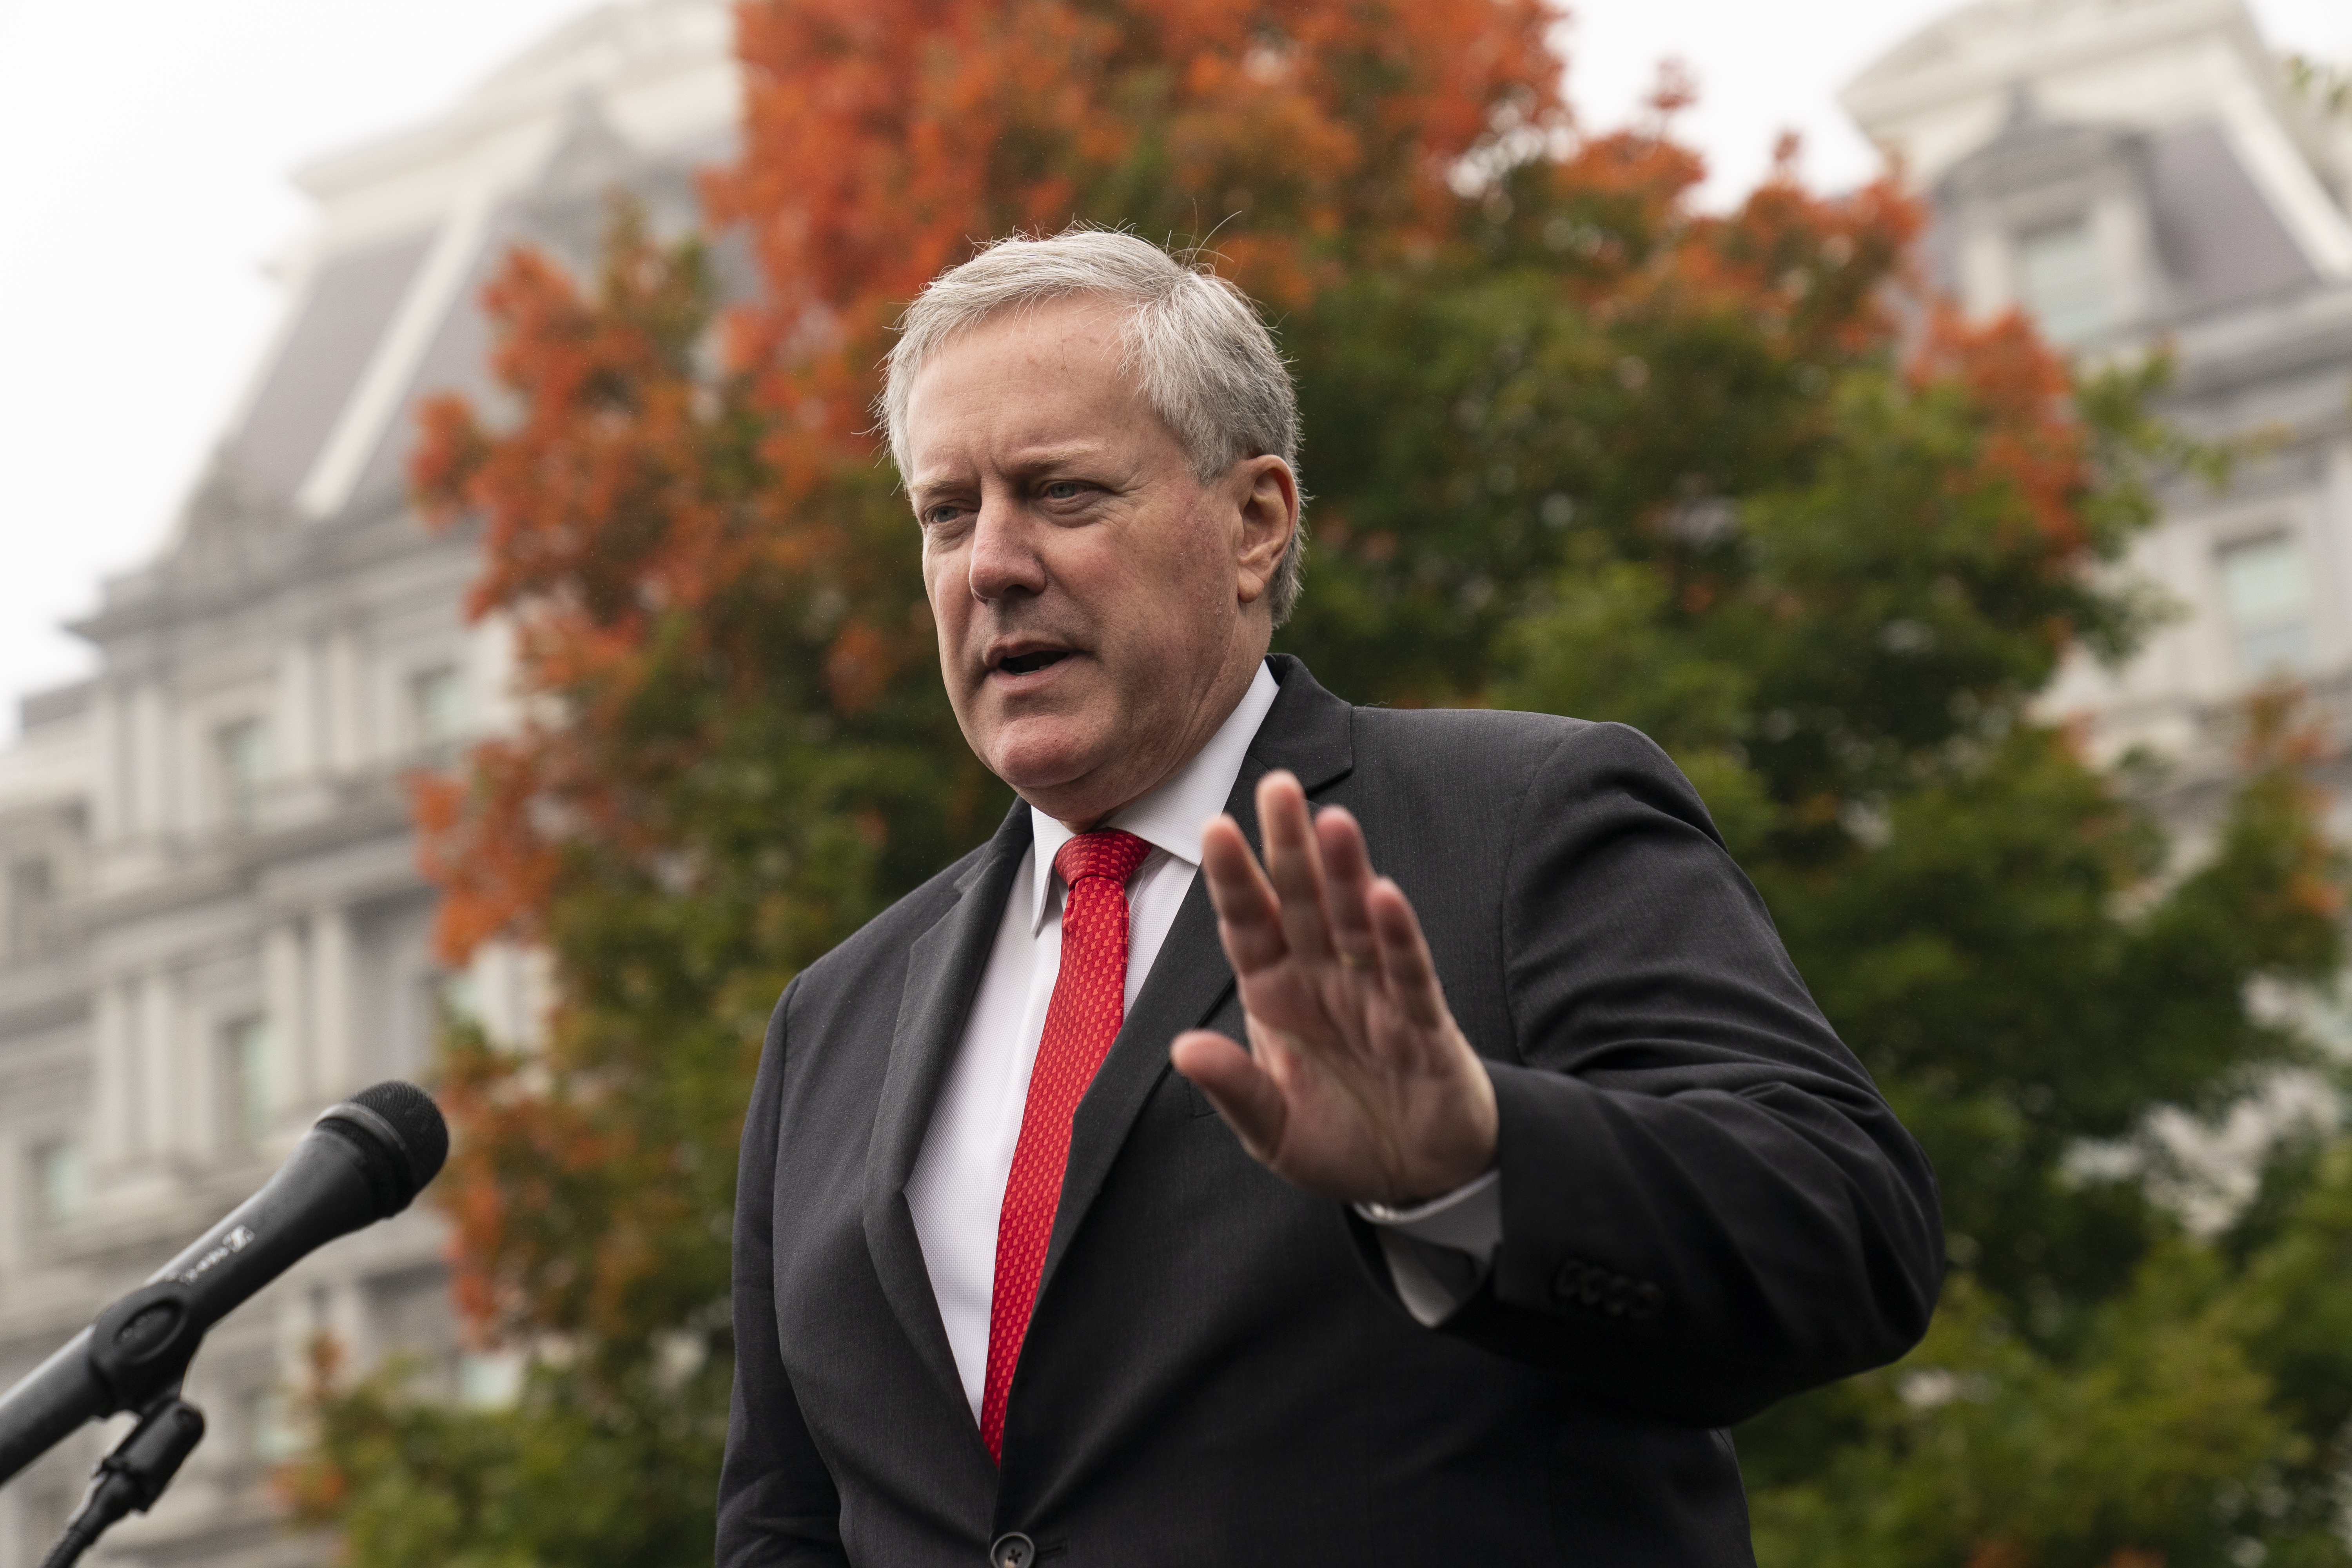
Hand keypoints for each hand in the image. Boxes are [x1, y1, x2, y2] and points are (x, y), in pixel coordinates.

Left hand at [1170, 770, 1498, 1206]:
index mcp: (1277, 994)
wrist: (1417, 1177)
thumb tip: (1182, 1049)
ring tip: (1331, 821)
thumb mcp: (1272, 1130)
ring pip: (1356, 922)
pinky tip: (1386, 895)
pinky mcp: (1423, 1023)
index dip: (1233, 880)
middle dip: (1289, 846)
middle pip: (1302, 903)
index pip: (1249, 925)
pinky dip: (1398, 937)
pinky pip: (1407, 973)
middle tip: (1276, 784)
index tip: (1212, 826)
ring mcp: (1376, 995)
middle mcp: (1324, 980)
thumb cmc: (1340, 1141)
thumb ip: (1235, 1089)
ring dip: (1346, 874)